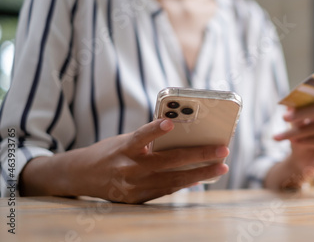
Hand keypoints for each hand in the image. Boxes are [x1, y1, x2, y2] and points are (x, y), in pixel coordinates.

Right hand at [20, 119, 228, 203]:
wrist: (82, 176)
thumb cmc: (109, 152)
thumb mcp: (124, 140)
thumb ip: (149, 140)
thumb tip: (182, 135)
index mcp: (123, 149)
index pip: (140, 137)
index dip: (153, 130)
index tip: (169, 123)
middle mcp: (128, 169)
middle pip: (168, 162)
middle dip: (199, 156)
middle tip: (222, 150)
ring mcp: (134, 187)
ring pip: (173, 181)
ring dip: (200, 174)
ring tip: (220, 168)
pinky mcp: (137, 200)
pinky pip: (166, 190)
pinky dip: (185, 184)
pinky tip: (201, 178)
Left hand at [273, 71, 313, 186]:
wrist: (300, 159)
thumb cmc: (300, 134)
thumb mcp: (295, 120)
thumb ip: (296, 109)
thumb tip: (290, 103)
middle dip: (302, 113)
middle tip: (284, 118)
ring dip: (300, 131)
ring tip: (284, 136)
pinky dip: (308, 141)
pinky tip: (297, 142)